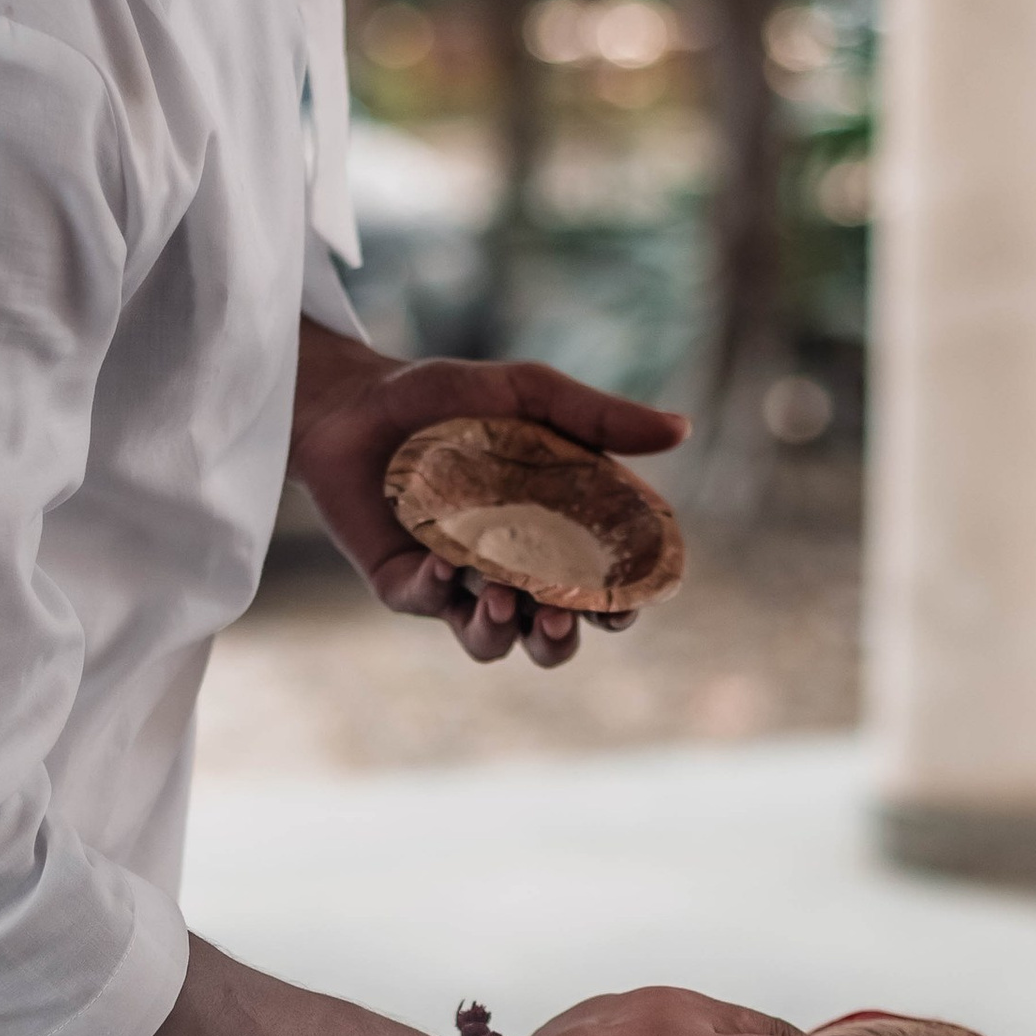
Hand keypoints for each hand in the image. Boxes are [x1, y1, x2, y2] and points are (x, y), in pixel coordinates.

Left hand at [289, 324, 685, 670]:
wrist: (352, 399)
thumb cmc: (447, 395)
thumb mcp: (529, 394)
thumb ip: (601, 418)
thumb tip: (683, 429)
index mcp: (556, 530)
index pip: (603, 586)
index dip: (620, 607)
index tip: (624, 605)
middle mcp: (512, 567)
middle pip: (554, 635)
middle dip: (563, 640)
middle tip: (562, 620)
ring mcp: (458, 580)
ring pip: (494, 641)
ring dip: (505, 633)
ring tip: (502, 601)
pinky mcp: (406, 582)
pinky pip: (430, 605)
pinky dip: (441, 590)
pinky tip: (443, 562)